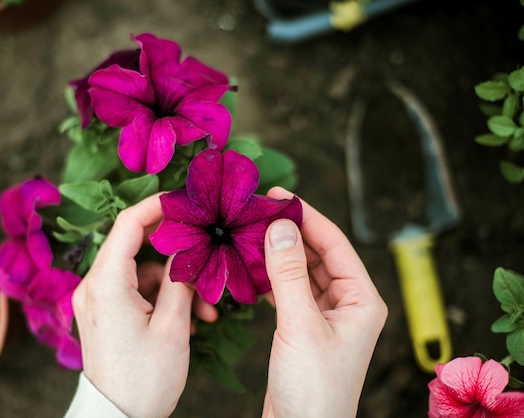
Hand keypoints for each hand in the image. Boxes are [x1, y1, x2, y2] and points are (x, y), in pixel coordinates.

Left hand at [72, 194, 214, 417]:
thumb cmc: (144, 379)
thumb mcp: (172, 327)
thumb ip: (181, 279)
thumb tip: (190, 247)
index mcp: (106, 283)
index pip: (127, 223)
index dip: (157, 206)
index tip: (184, 201)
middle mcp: (94, 286)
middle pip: (136, 247)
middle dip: (175, 253)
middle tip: (205, 255)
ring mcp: (97, 300)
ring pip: (141, 272)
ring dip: (174, 283)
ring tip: (205, 307)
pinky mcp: (104, 313)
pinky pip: (135, 290)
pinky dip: (162, 297)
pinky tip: (190, 317)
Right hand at [262, 187, 387, 417]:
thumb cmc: (314, 389)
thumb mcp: (301, 325)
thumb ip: (289, 274)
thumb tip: (279, 226)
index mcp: (362, 300)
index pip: (335, 244)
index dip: (307, 216)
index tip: (278, 195)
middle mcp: (348, 304)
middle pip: (318, 254)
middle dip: (290, 233)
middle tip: (257, 212)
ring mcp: (327, 317)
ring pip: (302, 272)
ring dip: (278, 255)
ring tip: (250, 234)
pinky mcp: (305, 328)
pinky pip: (289, 292)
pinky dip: (271, 278)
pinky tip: (252, 268)